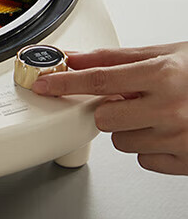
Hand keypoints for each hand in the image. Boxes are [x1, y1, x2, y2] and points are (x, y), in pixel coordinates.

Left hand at [33, 43, 187, 173]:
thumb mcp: (164, 54)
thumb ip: (117, 58)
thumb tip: (77, 58)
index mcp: (162, 75)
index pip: (99, 79)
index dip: (66, 83)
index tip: (45, 86)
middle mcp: (169, 109)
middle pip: (104, 117)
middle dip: (110, 109)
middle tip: (131, 100)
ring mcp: (177, 139)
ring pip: (122, 142)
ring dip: (131, 129)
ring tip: (157, 114)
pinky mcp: (184, 163)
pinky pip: (144, 160)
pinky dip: (151, 148)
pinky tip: (168, 132)